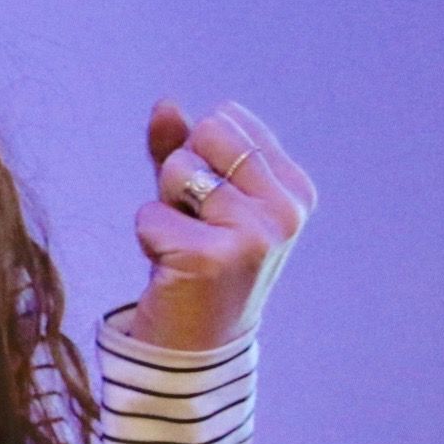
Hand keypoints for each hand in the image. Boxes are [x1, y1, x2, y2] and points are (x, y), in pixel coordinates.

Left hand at [129, 97, 315, 351]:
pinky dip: (149, 237)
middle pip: (206, 133)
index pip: (227, 118)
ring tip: (183, 246)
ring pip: (178, 172)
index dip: (198, 153)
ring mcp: (257, 234)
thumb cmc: (195, 257)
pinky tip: (172, 268)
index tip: (209, 202)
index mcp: (294, 188)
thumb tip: (166, 103)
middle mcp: (287, 209)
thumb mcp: (192, 196)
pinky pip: (150, 214)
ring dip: (164, 208)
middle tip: (193, 222)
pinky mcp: (214, 257)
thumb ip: (179, 147)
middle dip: (181, 173)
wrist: (196, 340)